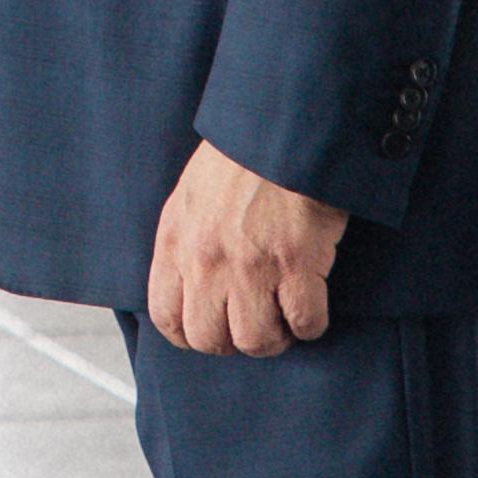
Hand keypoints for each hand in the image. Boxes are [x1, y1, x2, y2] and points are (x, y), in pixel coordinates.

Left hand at [146, 140, 349, 357]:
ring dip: (275, 337)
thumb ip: (185, 246)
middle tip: (253, 324)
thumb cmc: (238, 164)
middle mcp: (206, 261)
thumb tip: (192, 290)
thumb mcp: (188, 200)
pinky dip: (311, 323)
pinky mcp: (296, 265)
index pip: (166, 316)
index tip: (211, 333)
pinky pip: (304, 323)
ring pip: (256, 341)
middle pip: (210, 339)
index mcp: (175, 243)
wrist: (279, 135)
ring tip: (283, 317)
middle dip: (234, 342)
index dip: (189, 336)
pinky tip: (311, 303)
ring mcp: (250, 266)